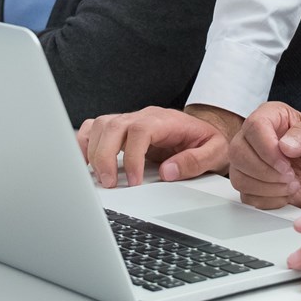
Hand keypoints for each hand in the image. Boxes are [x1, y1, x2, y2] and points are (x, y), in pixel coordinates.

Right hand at [77, 107, 230, 187]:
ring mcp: (130, 120)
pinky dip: (84, 143)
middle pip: (113, 125)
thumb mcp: (215, 152)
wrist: (205, 129)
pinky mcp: (121, 129)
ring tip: (99, 177)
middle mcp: (144, 117)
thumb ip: (195, 161)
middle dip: (105, 156)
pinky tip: (84, 162)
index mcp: (165, 121)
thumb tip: (168, 172)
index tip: (134, 181)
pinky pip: (95, 128)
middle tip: (109, 183)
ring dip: (93, 151)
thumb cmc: (208, 140)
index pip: (140, 131)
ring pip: (101, 125)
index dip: (132, 156)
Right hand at [229, 103, 300, 210]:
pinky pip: (246, 196)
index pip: (254, 126)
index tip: (287, 163)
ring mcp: (249, 162)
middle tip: (291, 176)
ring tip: (292, 185)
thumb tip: (286, 145)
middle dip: (266, 171)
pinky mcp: (251, 185)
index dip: (268, 149)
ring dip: (268, 187)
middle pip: (238, 152)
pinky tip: (285, 194)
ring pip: (238, 177)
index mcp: (271, 116)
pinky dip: (268, 200)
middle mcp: (254, 137)